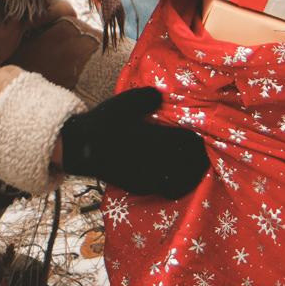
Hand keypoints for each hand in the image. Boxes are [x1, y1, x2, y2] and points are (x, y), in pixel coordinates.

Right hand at [59, 87, 208, 198]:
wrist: (80, 149)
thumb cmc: (104, 123)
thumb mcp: (124, 103)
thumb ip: (147, 98)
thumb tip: (162, 96)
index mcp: (154, 140)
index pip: (187, 143)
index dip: (198, 141)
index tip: (202, 137)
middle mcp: (154, 162)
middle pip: (188, 164)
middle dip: (198, 159)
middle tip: (203, 153)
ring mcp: (147, 178)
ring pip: (180, 180)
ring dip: (191, 173)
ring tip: (195, 166)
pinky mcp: (139, 187)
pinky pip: (166, 189)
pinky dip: (178, 184)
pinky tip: (176, 177)